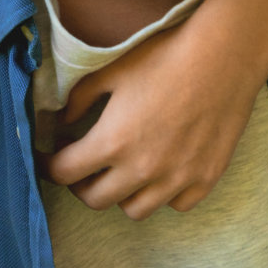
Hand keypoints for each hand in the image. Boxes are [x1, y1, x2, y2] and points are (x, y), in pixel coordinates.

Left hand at [36, 20, 261, 220]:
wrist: (221, 58)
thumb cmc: (162, 58)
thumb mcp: (110, 71)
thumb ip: (79, 98)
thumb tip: (62, 119)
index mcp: (112, 142)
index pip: (65, 173)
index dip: (48, 166)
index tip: (47, 158)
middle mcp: (142, 170)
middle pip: (95, 199)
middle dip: (79, 184)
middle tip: (81, 164)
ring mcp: (176, 180)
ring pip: (135, 210)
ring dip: (120, 194)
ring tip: (120, 171)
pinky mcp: (205, 179)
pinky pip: (176, 205)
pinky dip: (163, 194)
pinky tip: (160, 172)